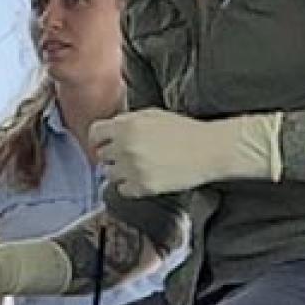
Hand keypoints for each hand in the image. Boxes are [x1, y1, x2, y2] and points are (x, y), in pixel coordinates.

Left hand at [91, 109, 283, 197]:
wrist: (209, 150)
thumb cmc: (184, 131)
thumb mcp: (152, 115)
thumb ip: (127, 121)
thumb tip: (108, 131)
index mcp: (126, 126)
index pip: (95, 134)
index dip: (100, 139)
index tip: (105, 144)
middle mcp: (125, 147)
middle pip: (101, 156)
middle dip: (113, 155)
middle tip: (130, 156)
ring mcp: (132, 168)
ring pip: (109, 175)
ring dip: (120, 172)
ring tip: (140, 167)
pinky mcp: (142, 187)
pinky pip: (122, 190)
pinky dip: (130, 186)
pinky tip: (145, 177)